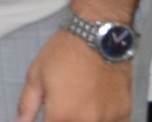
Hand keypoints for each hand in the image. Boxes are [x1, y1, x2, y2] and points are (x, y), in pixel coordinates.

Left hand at [16, 31, 132, 121]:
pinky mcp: (124, 113)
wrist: (97, 38)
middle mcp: (87, 121)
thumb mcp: (36, 75)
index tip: (49, 116)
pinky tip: (96, 108)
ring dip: (84, 120)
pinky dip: (103, 120)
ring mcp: (108, 119)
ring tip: (80, 102)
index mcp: (62, 115)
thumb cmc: (65, 53)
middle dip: (65, 120)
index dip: (49, 121)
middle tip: (64, 107)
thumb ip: (27, 105)